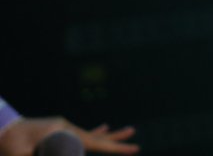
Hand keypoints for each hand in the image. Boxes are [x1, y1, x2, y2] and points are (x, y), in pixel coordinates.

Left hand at [0, 117, 137, 155]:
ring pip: (90, 134)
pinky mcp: (57, 130)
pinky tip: (104, 128)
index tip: (132, 149)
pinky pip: (80, 134)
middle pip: (96, 136)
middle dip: (116, 139)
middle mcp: (65, 126)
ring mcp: (62, 127)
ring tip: (128, 130)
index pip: (92, 141)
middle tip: (135, 138)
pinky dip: (94, 133)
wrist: (0, 128)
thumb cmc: (7, 144)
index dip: (113, 147)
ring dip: (108, 135)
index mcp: (61, 130)